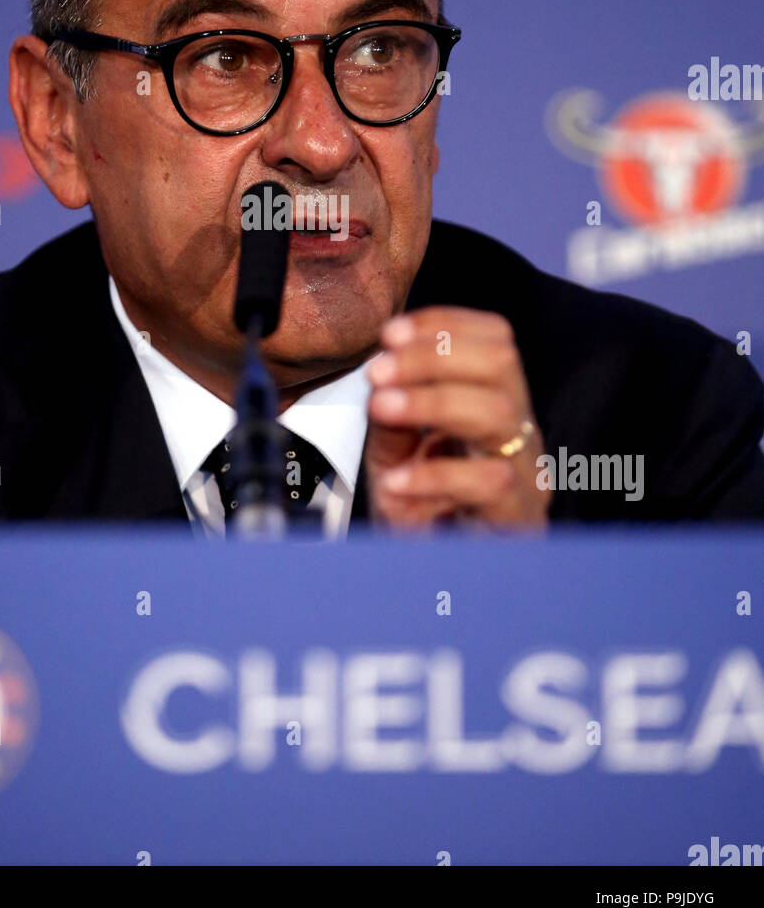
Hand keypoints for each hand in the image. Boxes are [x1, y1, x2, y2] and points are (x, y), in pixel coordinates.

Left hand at [364, 307, 548, 529]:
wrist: (440, 583)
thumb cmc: (423, 513)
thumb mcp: (395, 453)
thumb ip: (392, 413)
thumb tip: (383, 374)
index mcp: (499, 403)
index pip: (495, 338)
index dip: (444, 325)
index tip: (390, 333)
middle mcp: (521, 431)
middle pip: (501, 362)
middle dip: (433, 355)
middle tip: (380, 370)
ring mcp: (527, 473)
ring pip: (498, 412)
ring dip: (431, 401)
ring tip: (382, 407)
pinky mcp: (520, 517)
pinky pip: (487, 482)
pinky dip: (433, 476)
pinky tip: (396, 482)